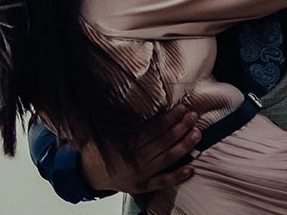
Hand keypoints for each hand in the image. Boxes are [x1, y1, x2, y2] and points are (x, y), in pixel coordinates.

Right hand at [79, 104, 200, 193]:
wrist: (90, 175)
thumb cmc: (100, 149)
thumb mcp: (107, 131)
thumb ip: (123, 120)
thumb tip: (135, 100)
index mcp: (127, 143)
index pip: (153, 129)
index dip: (169, 118)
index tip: (181, 108)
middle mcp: (136, 159)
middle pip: (163, 142)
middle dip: (180, 128)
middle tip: (193, 116)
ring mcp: (142, 174)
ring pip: (167, 159)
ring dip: (184, 146)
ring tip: (197, 134)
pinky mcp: (144, 186)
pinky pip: (163, 182)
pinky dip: (177, 176)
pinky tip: (190, 169)